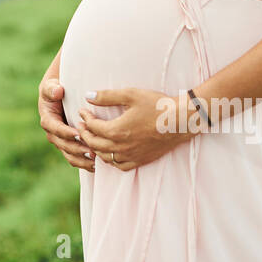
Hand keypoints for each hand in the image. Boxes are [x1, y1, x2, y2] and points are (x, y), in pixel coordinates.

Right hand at [39, 76, 94, 171]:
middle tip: (92, 150)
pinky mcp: (70, 145)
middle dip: (77, 149)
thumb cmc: (58, 85)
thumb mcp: (52, 83)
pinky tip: (97, 165)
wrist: (62, 91)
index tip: (79, 134)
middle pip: (63, 144)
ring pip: (69, 154)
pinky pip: (75, 157)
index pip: (55, 128)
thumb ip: (52, 87)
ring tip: (95, 160)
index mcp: (47, 119)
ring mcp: (61, 140)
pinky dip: (85, 163)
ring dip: (81, 159)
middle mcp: (52, 132)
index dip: (66, 132)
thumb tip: (58, 91)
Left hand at [76, 87, 192, 171]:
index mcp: (118, 130)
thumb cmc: (157, 105)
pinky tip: (109, 153)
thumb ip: (107, 96)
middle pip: (95, 144)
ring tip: (91, 138)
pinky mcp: (141, 160)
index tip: (82, 111)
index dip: (84, 118)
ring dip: (95, 149)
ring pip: (105, 158)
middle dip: (85, 134)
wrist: (181, 121)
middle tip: (81, 126)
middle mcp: (122, 147)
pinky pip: (120, 166)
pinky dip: (110, 160)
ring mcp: (132, 156)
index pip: (92, 127)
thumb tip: (87, 96)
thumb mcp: (131, 95)